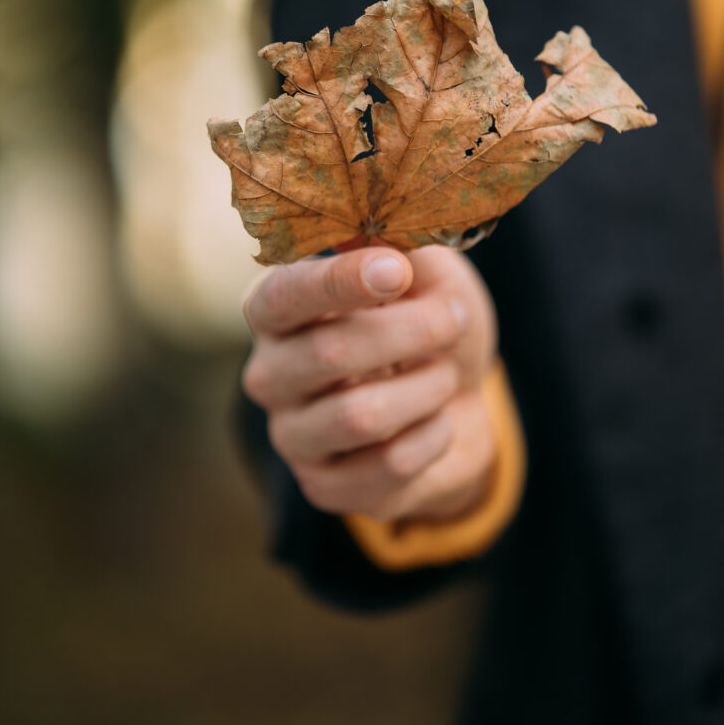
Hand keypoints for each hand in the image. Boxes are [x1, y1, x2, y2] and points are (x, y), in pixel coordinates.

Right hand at [242, 245, 502, 523]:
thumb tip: (385, 237)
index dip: (340, 281)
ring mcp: (291, 436)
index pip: (285, 294)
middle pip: (329, 352)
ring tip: (444, 373)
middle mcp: (268, 373)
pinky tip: (437, 419)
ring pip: (362, 415)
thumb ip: (405, 249)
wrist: (455, 401)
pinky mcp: (324, 487)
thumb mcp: (426, 273)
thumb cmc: (427, 323)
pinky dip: (433, 434)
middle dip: (409, 332)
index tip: (397, 269)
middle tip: (452, 318)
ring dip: (426, 386)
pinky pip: (390, 464)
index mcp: (276, 309)